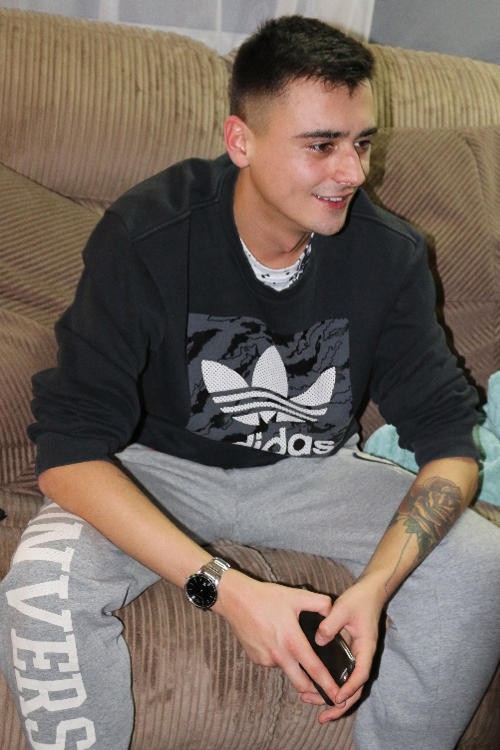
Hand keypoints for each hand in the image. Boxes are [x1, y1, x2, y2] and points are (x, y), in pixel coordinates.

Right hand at [214, 571, 343, 704]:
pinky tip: (277, 639)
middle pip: (301, 684)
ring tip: (293, 644)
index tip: (338, 698)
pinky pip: (273, 662)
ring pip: (287, 670)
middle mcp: (279, 655)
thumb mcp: (297, 595)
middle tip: (324, 688)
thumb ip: (320, 603)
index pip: (315, 670)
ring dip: (295, 666)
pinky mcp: (256, 659)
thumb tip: (333, 613)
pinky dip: (280, 656)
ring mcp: (266, 659)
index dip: (328, 685)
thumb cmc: (267, 597)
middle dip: (314, 690)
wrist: (235, 599)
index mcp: (292, 641)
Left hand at [300, 575, 384, 721]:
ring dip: (334, 699)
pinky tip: (317, 688)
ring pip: (349, 685)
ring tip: (312, 704)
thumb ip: (330, 624)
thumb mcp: (342, 608)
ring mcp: (357, 656)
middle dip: (339, 705)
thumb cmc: (359, 599)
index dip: (349, 688)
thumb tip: (318, 640)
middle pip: (355, 689)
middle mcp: (363, 656)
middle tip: (321, 716)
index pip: (360, 674)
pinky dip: (333, 685)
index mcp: (366, 648)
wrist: (369, 592)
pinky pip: (344, 675)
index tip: (336, 697)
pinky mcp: (350, 653)